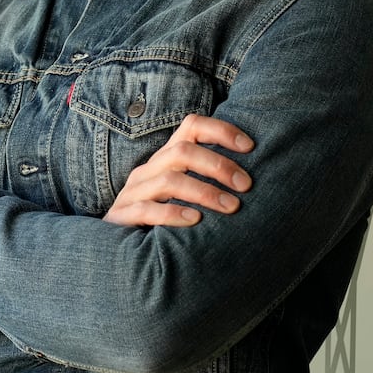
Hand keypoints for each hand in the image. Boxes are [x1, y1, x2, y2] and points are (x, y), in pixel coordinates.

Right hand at [103, 114, 253, 227]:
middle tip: (246, 185)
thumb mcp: (186, 192)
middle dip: (218, 165)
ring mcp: (134, 191)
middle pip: (183, 152)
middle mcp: (149, 168)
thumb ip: (210, 179)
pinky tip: (195, 220)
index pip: (192, 126)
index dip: (221, 130)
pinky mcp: (122, 215)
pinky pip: (146, 209)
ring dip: (204, 192)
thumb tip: (253, 178)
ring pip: (168, 180)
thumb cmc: (165, 217)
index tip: (250, 147)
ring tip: (231, 207)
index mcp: (167, 156)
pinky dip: (172, 213)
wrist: (119, 247)